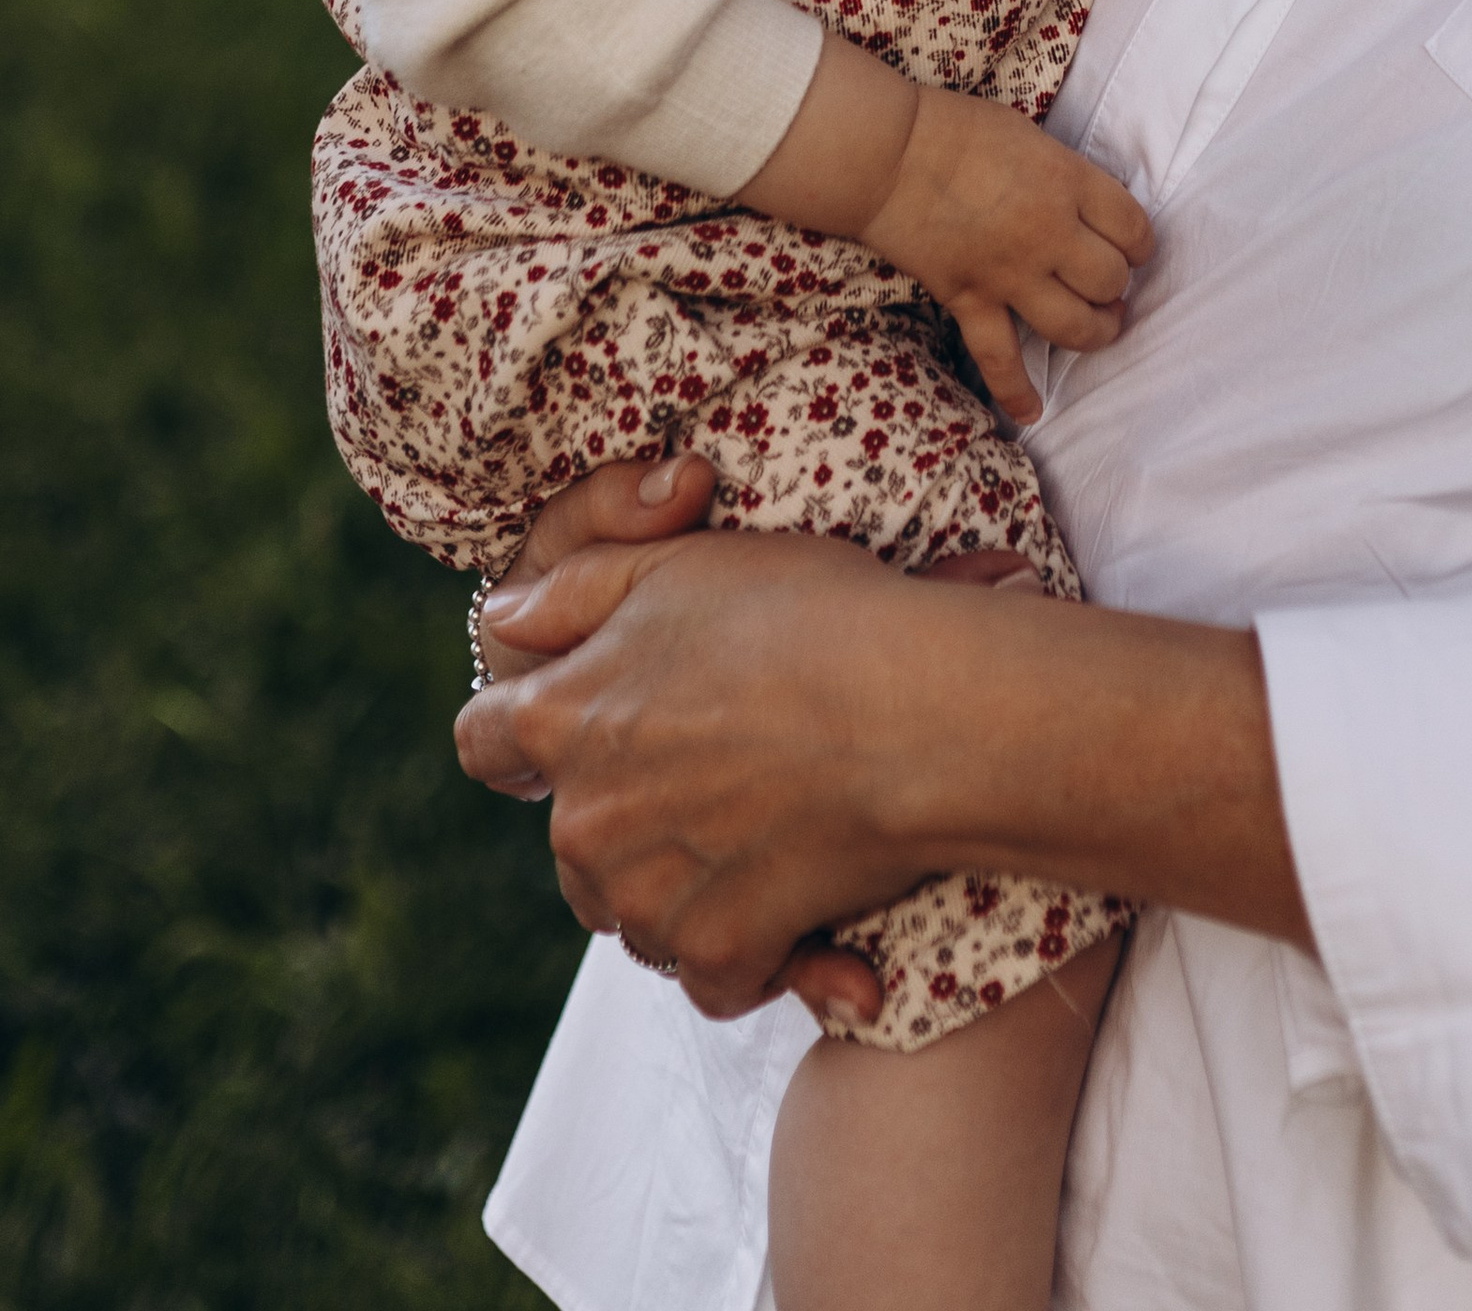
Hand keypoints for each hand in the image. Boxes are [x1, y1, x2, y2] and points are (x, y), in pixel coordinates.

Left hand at [465, 468, 1047, 1029]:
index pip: (484, 743)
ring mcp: (647, 898)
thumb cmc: (809, 618)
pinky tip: (802, 910)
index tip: (592, 729)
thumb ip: (573, 589)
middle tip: (719, 773)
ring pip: (638, 914)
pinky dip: (748, 955)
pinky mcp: (720, 952)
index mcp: (562, 719)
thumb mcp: (678, 565)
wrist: (917, 710)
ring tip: (769, 831)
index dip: (527, 735)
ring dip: (684, 890)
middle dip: (629, 818)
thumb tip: (509, 618)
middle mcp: (583, 821)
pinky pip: (710, 977)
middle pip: (574, 841)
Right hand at [733, 47, 1153, 422]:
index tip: (1131, 246)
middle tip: (1106, 282)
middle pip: (1110, 281)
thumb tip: (1085, 205)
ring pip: (1075, 325)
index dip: (1140, 244)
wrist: (888, 154)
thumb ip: (1064, 176)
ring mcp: (1011, 274)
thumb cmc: (956, 129)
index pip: (1134, 229)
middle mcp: (1050, 233)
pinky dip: (1016, 390)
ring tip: (1098, 327)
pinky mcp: (972, 300)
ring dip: (1095, 332)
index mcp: (1069, 183)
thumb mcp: (1031, 137)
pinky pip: (1000, 358)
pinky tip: (1032, 412)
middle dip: (1116, 286)